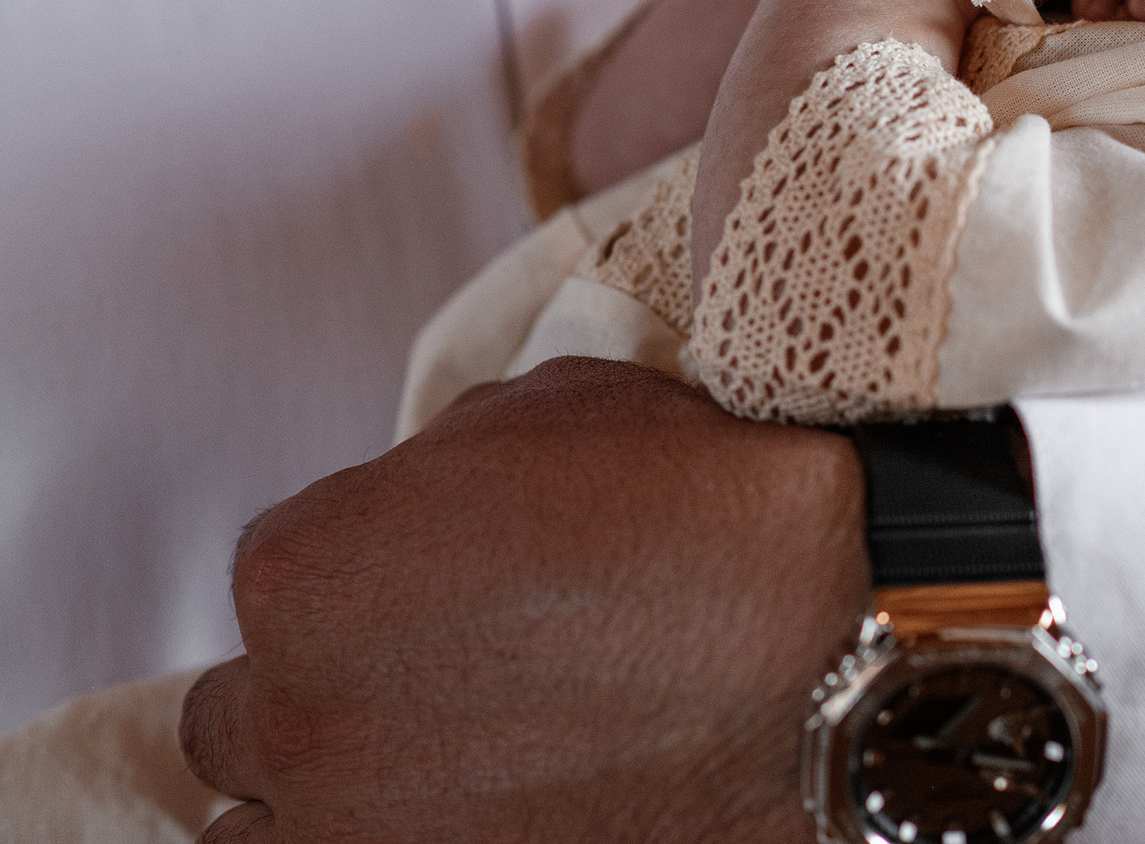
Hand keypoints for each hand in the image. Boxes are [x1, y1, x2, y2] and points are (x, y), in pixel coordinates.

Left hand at [180, 358, 866, 843]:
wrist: (842, 656)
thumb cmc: (716, 514)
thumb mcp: (566, 407)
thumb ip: (449, 460)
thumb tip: (435, 501)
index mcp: (304, 571)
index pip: (277, 570)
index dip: (368, 563)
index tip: (443, 572)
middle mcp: (299, 721)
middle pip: (238, 719)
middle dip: (321, 691)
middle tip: (431, 675)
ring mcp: (364, 837)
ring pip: (263, 834)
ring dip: (326, 799)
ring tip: (436, 768)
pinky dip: (412, 839)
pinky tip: (490, 810)